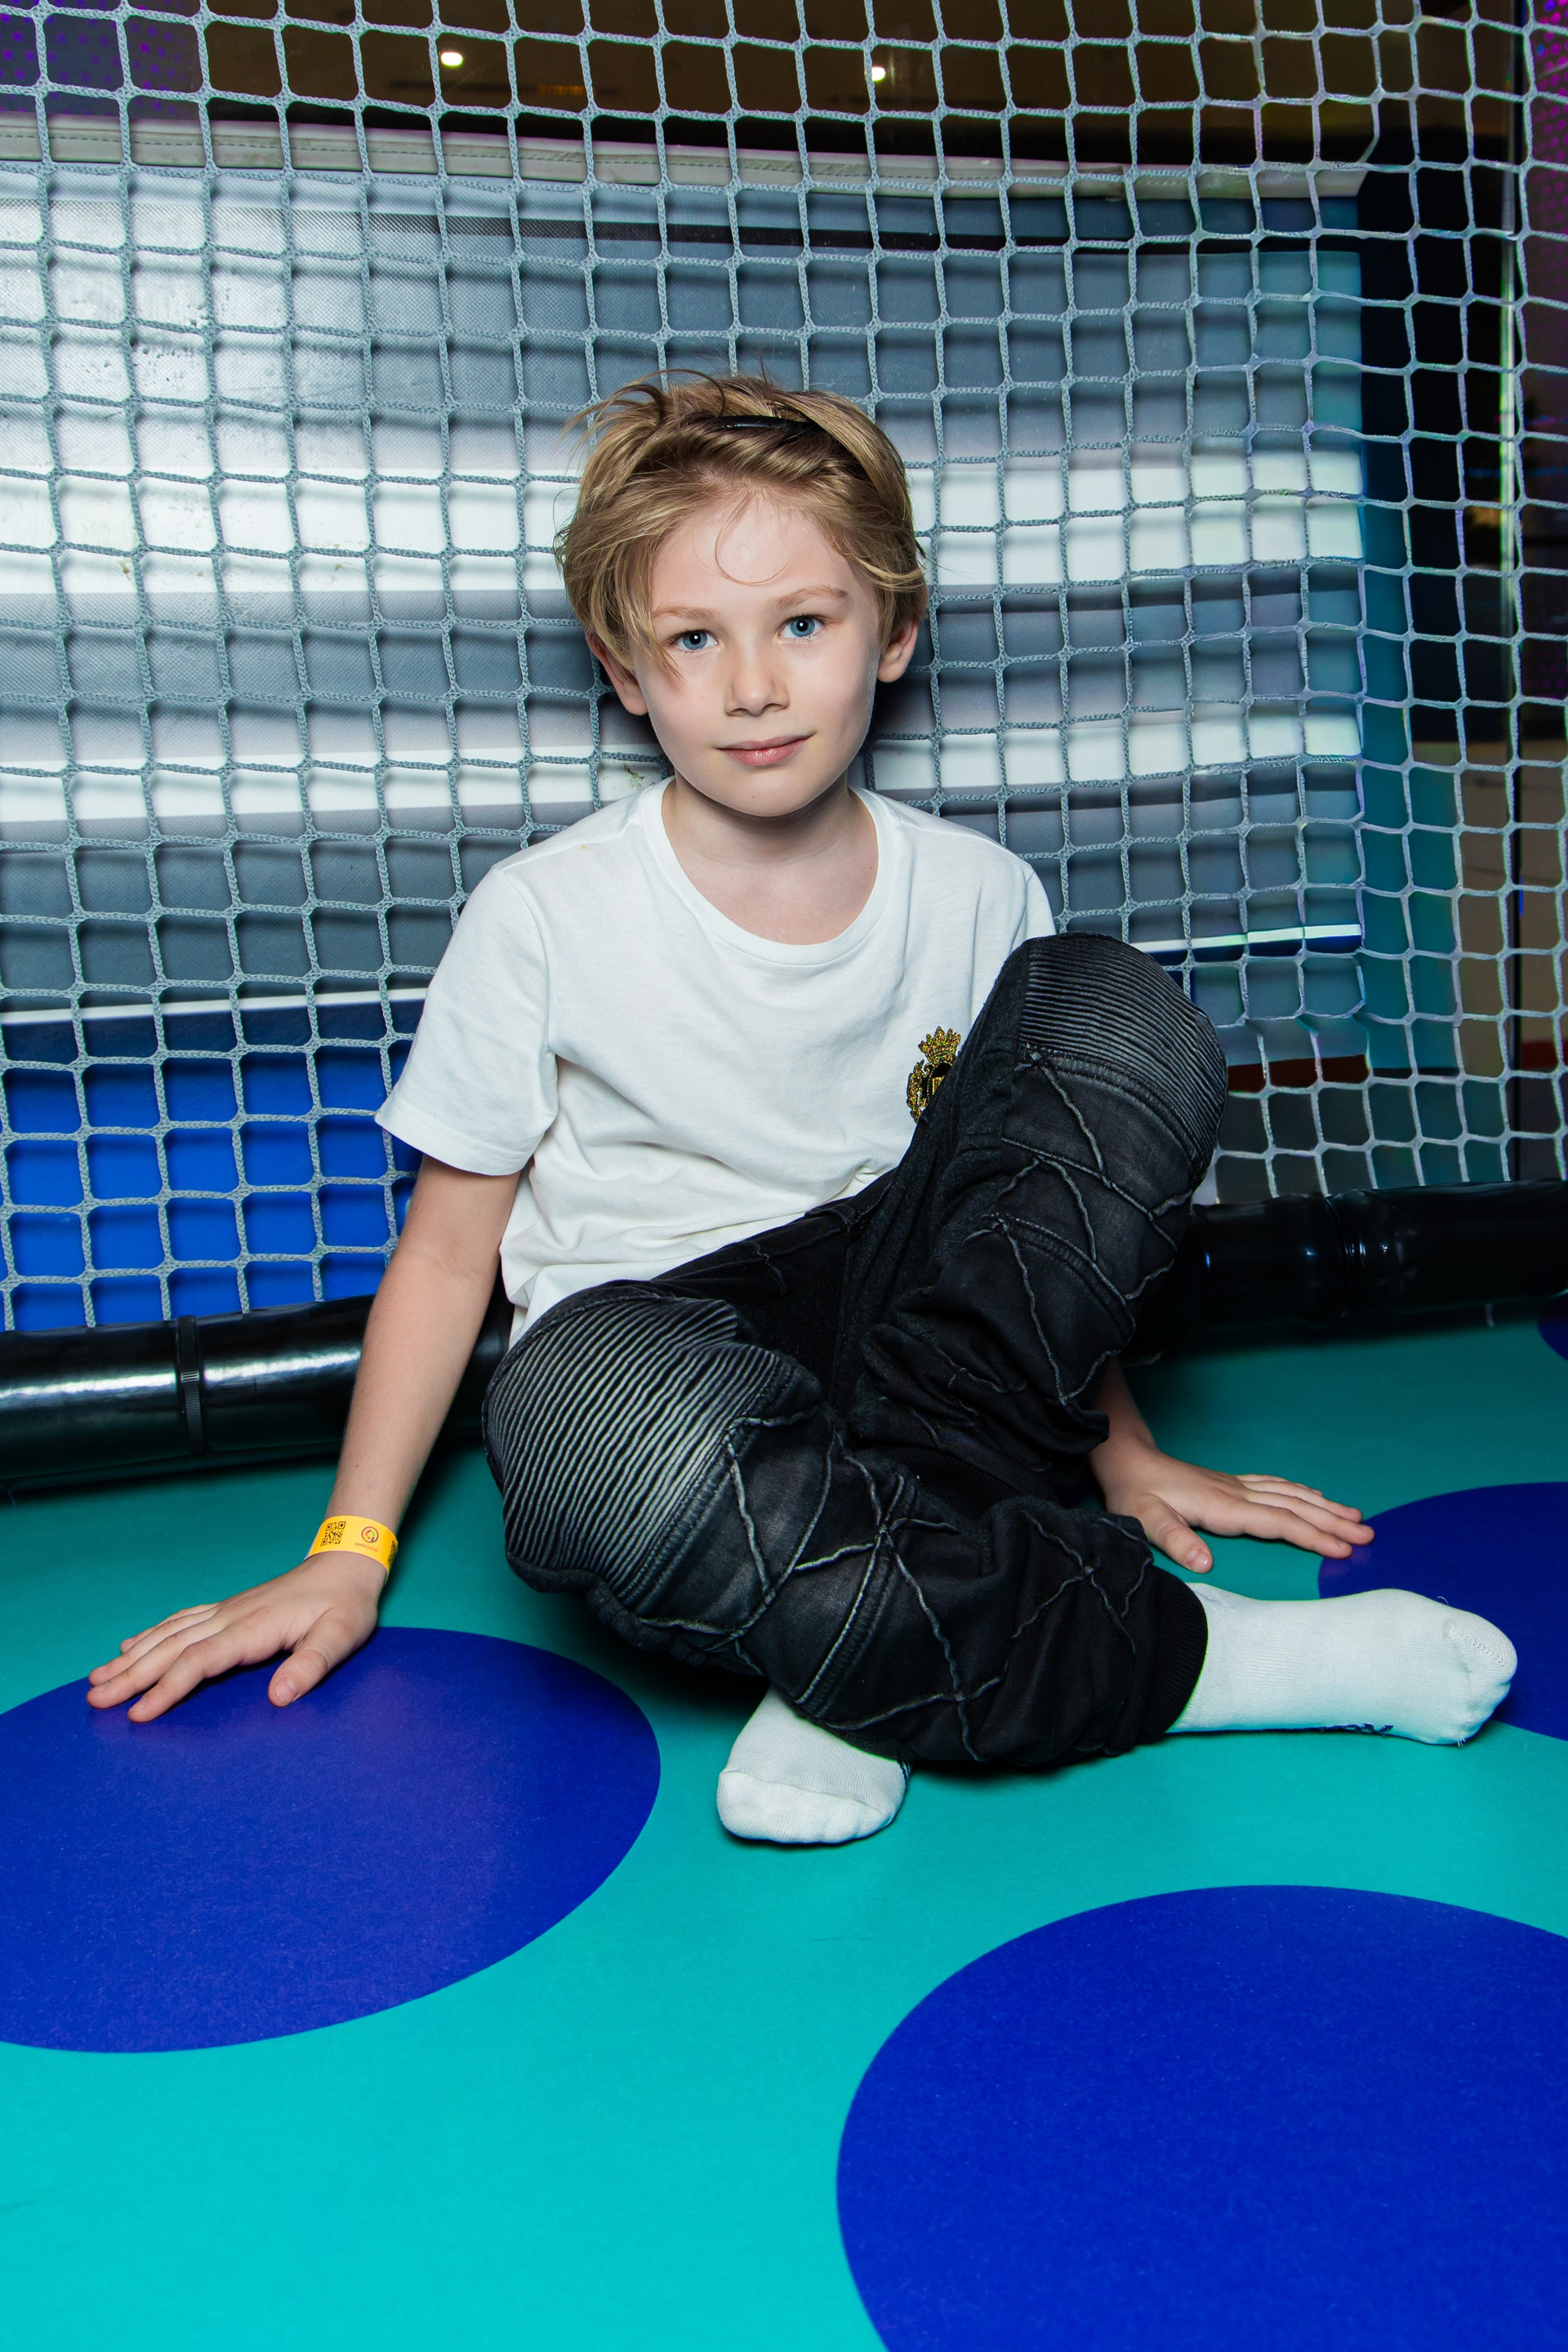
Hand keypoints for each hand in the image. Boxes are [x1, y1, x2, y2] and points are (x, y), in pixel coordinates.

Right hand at [85, 1553, 386, 1722]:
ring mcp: (225, 1610)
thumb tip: (280, 1697)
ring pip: (168, 1634)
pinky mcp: (227, 1609)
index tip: (137, 1713)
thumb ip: (311, 1665)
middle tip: (94, 1700)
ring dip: (131, 1657)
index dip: (166, 1688)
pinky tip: (129, 1645)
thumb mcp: (341, 1636)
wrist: (345, 1564)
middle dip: (131, 1676)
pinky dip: (150, 1634)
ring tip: (96, 1679)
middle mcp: (230, 1617)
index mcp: (253, 1628)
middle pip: (170, 1648)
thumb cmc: (346, 1605)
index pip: (199, 1661)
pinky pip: (179, 1620)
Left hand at [1093, 1439, 1373, 1574]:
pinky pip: (1275, 1485)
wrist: (1127, 1460)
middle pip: (1295, 1507)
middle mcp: (1236, 1493)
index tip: (1344, 1549)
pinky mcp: (1229, 1483)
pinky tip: (1314, 1494)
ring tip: (1357, 1517)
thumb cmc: (1135, 1493)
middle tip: (1369, 1536)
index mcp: (1223, 1507)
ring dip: (1324, 1505)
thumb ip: (1175, 1540)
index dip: (1313, 1536)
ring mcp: (1235, 1486)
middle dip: (1333, 1522)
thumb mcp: (1145, 1519)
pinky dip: (1301, 1491)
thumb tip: (1204, 1563)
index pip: (1278, 1523)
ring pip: (1290, 1494)